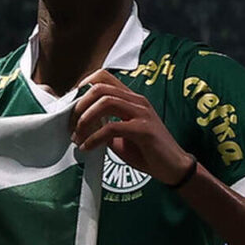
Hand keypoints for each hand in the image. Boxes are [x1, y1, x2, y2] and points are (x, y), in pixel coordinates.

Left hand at [70, 70, 194, 185]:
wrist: (174, 168)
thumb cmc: (147, 151)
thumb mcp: (120, 135)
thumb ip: (103, 125)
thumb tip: (79, 124)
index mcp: (131, 98)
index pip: (103, 77)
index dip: (83, 86)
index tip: (71, 105)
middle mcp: (137, 101)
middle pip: (100, 87)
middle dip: (80, 105)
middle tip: (71, 123)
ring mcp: (142, 113)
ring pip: (105, 102)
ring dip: (85, 119)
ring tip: (78, 135)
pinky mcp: (144, 129)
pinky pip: (112, 127)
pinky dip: (94, 138)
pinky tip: (88, 148)